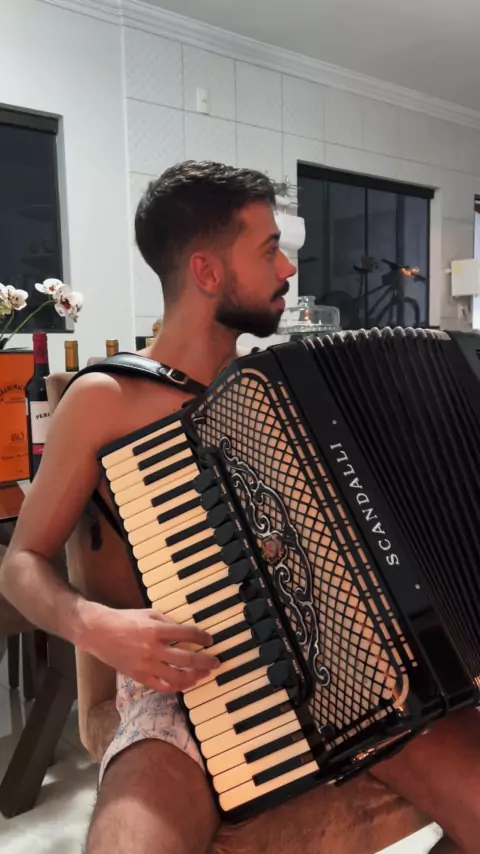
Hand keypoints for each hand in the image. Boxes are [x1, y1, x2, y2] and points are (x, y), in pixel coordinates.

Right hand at [84, 604, 219, 693]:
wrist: (98, 632)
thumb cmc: (124, 619)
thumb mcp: (148, 613)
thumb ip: (168, 622)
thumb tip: (185, 631)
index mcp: (156, 629)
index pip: (187, 634)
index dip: (202, 638)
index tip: (210, 640)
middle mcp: (153, 649)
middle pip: (186, 659)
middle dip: (204, 661)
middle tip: (216, 662)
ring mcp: (145, 665)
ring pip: (176, 677)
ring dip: (193, 677)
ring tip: (202, 674)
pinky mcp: (138, 676)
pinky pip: (161, 687)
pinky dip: (175, 687)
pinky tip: (184, 683)